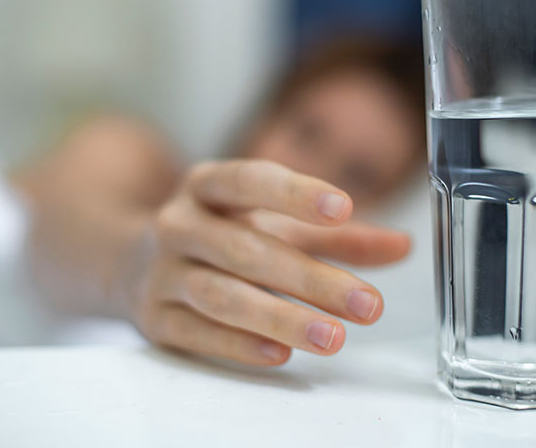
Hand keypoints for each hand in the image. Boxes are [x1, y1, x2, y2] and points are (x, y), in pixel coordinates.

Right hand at [121, 159, 410, 365]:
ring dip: (281, 318)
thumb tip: (402, 245)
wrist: (133, 259)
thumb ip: (338, 235)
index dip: (294, 193)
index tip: (343, 208)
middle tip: (367, 304)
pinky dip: (240, 346)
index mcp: (208, 185)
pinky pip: (197, 334)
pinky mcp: (155, 319)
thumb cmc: (223, 232)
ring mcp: (162, 273)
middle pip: (246, 250)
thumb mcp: (273, 222)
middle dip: (310, 279)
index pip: (249, 180)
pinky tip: (283, 354)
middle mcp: (179, 223)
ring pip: (222, 296)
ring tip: (334, 337)